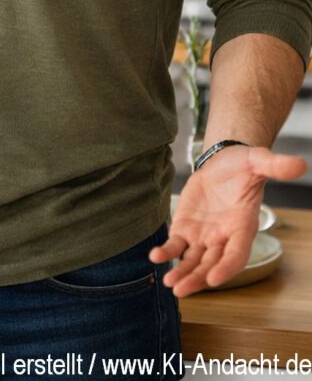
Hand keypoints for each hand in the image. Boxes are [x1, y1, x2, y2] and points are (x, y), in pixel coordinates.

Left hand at [150, 145, 306, 295]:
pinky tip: (155, 257)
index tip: (214, 280)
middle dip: (197, 278)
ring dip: (182, 273)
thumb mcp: (257, 161)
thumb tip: (299, 164)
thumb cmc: (242, 166)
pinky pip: (176, 244)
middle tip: (180, 291)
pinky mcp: (186, 228)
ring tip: (170, 285)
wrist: (222, 163)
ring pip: (193, 260)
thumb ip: (274, 166)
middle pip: (211, 264)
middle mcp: (223, 237)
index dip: (226, 267)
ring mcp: (204, 235)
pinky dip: (167, 252)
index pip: (236, 254)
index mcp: (243, 227)